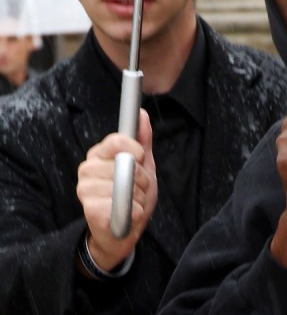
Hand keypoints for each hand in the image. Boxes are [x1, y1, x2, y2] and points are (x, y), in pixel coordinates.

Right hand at [76, 109, 156, 270]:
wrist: (123, 229)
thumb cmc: (132, 194)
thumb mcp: (143, 165)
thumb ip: (142, 140)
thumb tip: (141, 115)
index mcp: (99, 155)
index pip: (115, 141)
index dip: (133, 148)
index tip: (142, 157)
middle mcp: (87, 169)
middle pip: (125, 164)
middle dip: (141, 179)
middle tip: (138, 188)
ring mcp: (85, 189)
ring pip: (125, 185)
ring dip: (139, 197)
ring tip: (132, 202)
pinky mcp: (89, 209)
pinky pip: (122, 204)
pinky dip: (133, 212)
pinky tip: (127, 214)